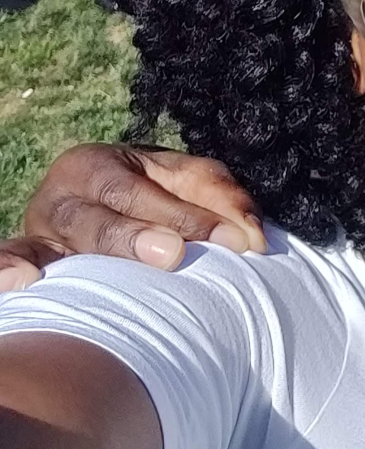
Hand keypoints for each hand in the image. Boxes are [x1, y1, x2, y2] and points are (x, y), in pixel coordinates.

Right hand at [0, 144, 266, 291]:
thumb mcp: (184, 186)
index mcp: (98, 165)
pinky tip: (22, 283)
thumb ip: (222, 201)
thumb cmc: (151, 199)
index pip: (143, 191)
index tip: (239, 243)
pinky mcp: (28, 261)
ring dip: (95, 255)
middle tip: (174, 255)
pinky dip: (6, 269)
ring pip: (62, 244)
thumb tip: (255, 239)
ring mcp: (39, 232)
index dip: (190, 215)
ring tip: (122, 266)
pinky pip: (9, 260)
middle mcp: (61, 195)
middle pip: (100, 218)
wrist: (99, 218)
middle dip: (139, 236)